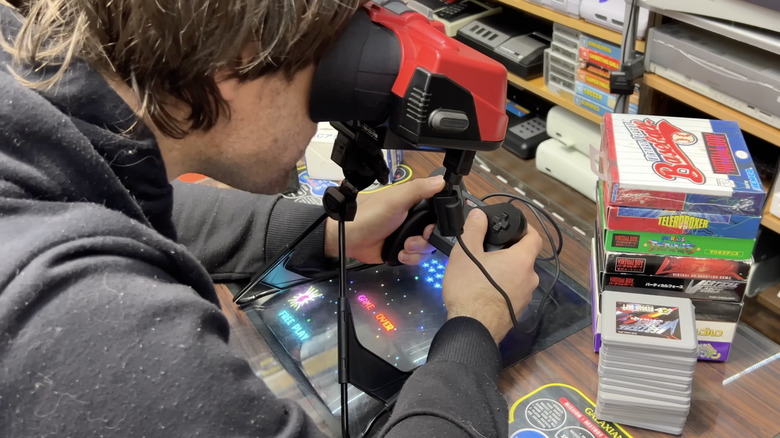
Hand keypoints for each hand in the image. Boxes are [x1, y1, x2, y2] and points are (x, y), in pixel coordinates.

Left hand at [324, 176, 445, 263]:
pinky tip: (400, 254)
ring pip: (428, 247)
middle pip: (435, 232)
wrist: (351, 239)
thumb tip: (441, 180)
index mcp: (413, 203)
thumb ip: (419, 189)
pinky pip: (417, 257)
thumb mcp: (396, 199)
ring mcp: (408, 235)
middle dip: (427, 239)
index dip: (439, 220)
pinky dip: (411, 258)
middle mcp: (413, 219)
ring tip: (404, 247)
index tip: (431, 227)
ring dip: (418, 250)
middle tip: (413, 239)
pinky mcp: (402, 250)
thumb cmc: (370, 215)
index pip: (437, 210)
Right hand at [442, 208, 542, 343]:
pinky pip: (512, 292)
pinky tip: (483, 290)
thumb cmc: (470, 288)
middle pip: (524, 258)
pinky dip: (502, 287)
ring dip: (504, 271)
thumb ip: (474, 230)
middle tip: (487, 250)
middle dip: (508, 252)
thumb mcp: (465, 253)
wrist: (472, 328)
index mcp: (522, 260)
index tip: (511, 227)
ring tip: (482, 272)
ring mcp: (525, 297)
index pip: (534, 237)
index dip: (525, 228)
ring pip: (517, 276)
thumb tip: (480, 215)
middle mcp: (530, 278)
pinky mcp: (516, 312)